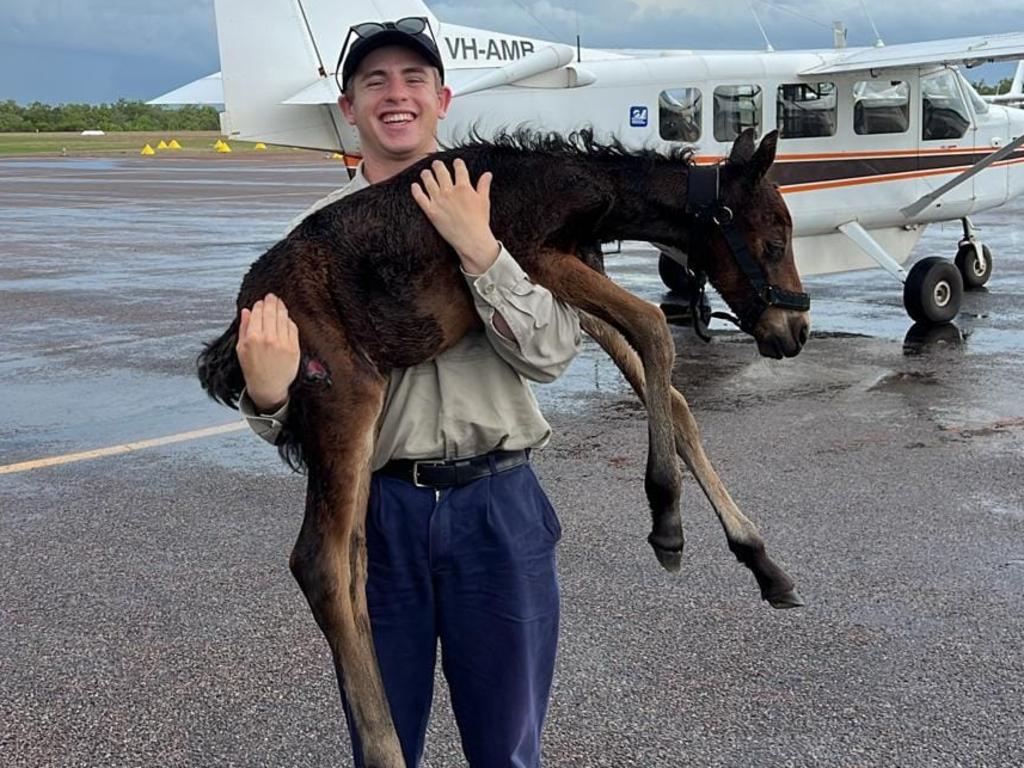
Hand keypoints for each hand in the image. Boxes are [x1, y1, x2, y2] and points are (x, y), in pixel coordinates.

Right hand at [236, 293, 299, 411]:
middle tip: (272, 297)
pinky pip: (292, 328)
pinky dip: (289, 321)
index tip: (261, 302)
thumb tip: (246, 311)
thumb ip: (244, 328)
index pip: (257, 313)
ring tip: (279, 303)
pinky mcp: (294, 348)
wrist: (268, 386)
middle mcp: (268, 338)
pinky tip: (286, 318)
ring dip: (281, 308)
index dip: (260, 305)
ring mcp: (283, 343)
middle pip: (271, 312)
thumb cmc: (253, 369)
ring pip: (283, 318)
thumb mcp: (241, 348)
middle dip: (271, 302)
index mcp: (253, 338)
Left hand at [411, 158, 500, 273]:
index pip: (459, 169)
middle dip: (438, 166)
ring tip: (425, 172)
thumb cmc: (479, 222)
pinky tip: (415, 186)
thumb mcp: (484, 201)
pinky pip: (420, 198)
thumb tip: (487, 174)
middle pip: (441, 172)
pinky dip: (416, 190)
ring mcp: (438, 201)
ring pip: (429, 182)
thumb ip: (483, 185)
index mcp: (463, 187)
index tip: (456, 162)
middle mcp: (449, 191)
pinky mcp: (431, 211)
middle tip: (436, 164)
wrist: (471, 239)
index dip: (457, 163)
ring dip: (426, 175)